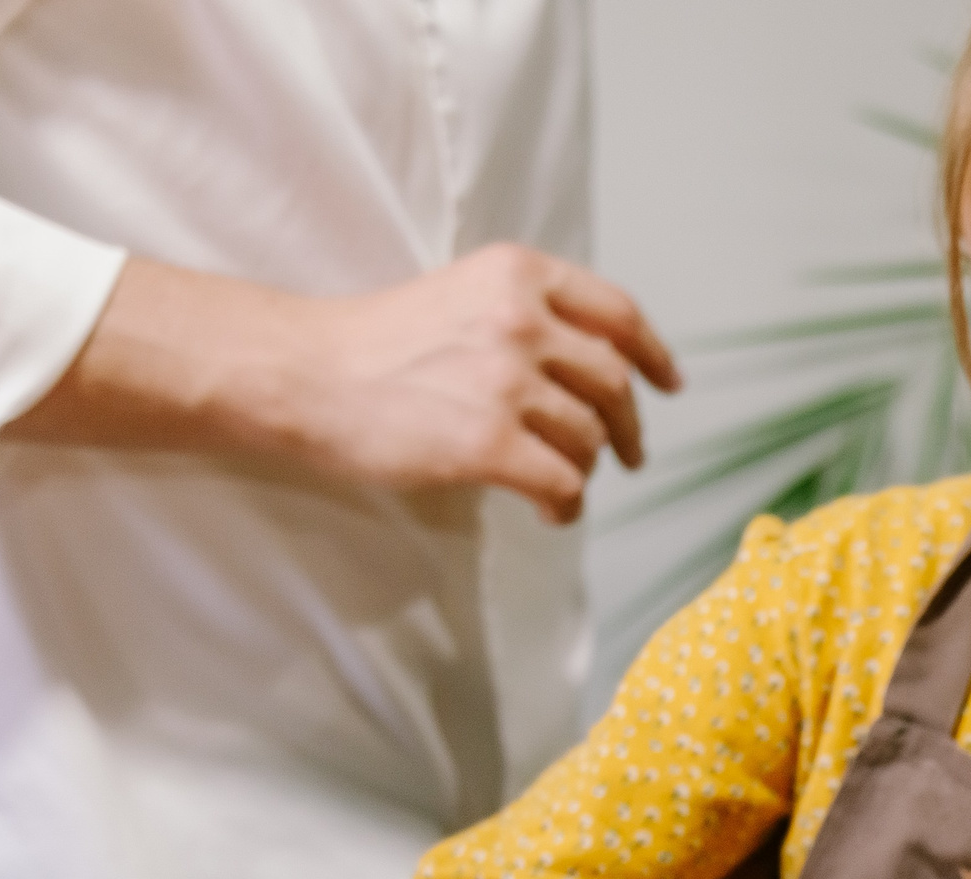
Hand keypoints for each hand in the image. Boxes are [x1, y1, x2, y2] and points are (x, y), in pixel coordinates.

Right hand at [281, 244, 680, 520]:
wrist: (301, 373)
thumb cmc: (373, 344)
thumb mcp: (461, 295)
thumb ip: (525, 314)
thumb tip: (594, 369)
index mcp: (518, 275)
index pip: (618, 313)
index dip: (653, 355)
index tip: (669, 384)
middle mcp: (521, 319)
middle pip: (613, 381)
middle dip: (629, 426)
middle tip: (629, 455)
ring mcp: (506, 381)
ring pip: (589, 437)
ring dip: (584, 468)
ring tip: (560, 482)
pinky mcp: (488, 442)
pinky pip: (564, 483)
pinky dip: (566, 505)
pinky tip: (549, 512)